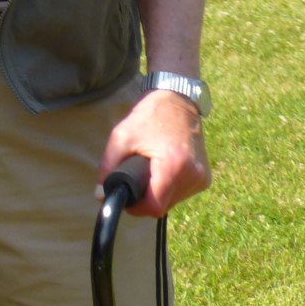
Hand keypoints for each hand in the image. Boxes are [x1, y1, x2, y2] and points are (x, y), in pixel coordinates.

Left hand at [98, 88, 210, 217]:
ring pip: (173, 201)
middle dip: (145, 198)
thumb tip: (99, 194)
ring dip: (158, 193)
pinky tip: (163, 171)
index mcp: (174, 166)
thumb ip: (108, 167)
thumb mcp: (122, 136)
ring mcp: (202, 177)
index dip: (137, 207)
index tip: (126, 197)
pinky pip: (182, 193)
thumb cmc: (149, 116)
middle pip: (163, 205)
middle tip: (135, 179)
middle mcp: (193, 175)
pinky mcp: (205, 177)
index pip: (154, 206)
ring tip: (150, 171)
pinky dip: (170, 187)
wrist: (178, 99)